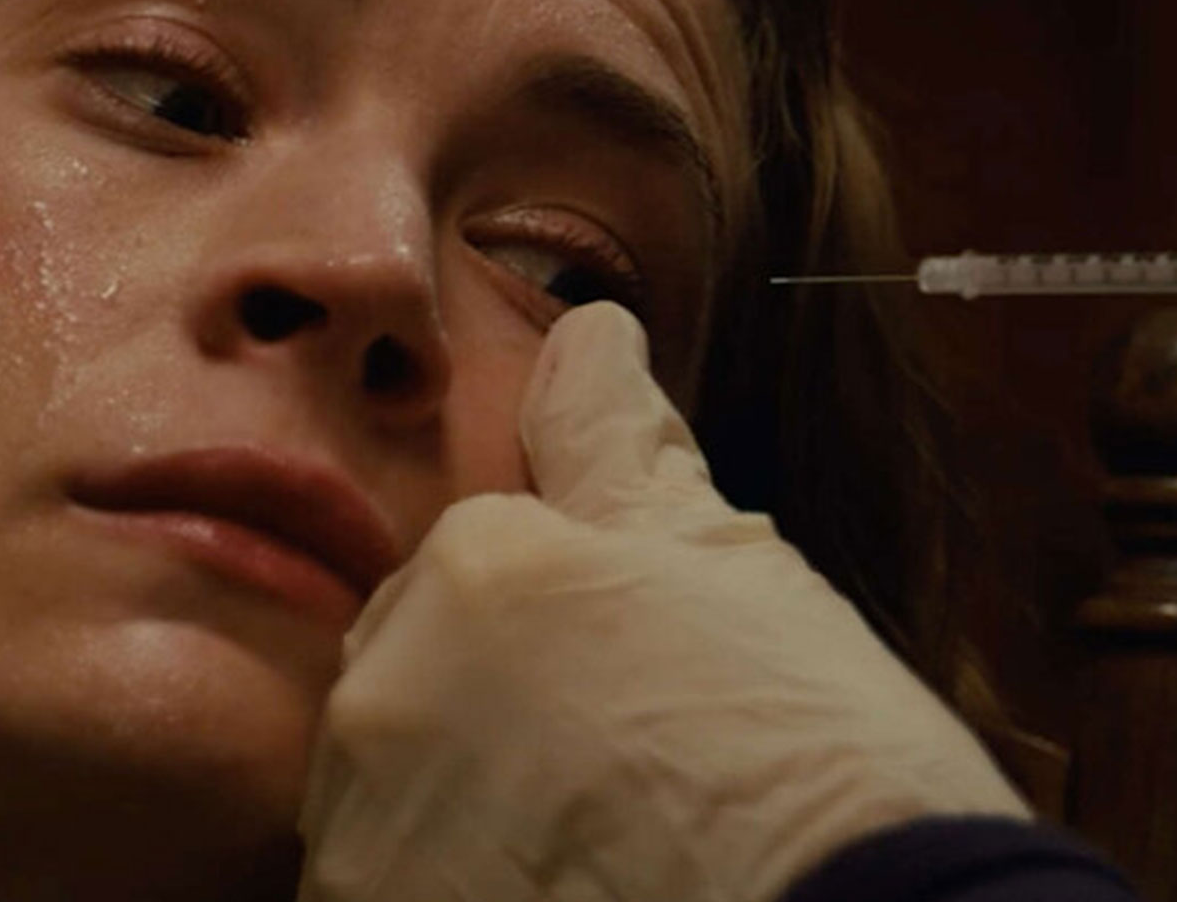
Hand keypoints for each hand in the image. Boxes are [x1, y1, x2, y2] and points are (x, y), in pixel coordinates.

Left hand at [298, 303, 1027, 901]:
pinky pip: (381, 883)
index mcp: (472, 572)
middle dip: (487, 711)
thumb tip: (587, 329)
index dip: (557, 634)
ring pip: (386, 790)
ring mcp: (367, 830)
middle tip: (617, 774)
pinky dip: (447, 882)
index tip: (637, 694)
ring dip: (457, 810)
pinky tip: (557, 887)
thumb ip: (618, 442)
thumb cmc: (809, 758)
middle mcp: (385, 693)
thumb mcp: (728, 568)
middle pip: (411, 676)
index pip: (467, 574)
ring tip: (592, 849)